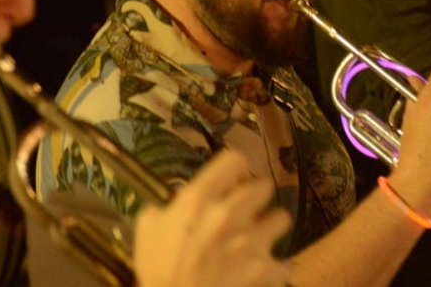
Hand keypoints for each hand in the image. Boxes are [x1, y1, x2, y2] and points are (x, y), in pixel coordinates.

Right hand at [134, 150, 290, 286]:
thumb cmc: (156, 268)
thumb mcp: (147, 228)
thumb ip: (167, 205)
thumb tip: (179, 199)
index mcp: (198, 198)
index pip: (235, 159)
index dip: (234, 169)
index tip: (232, 179)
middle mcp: (229, 213)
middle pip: (264, 185)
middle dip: (255, 196)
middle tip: (246, 208)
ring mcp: (250, 241)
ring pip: (281, 218)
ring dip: (270, 226)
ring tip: (259, 236)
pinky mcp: (264, 268)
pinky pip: (282, 262)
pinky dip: (274, 268)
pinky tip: (262, 270)